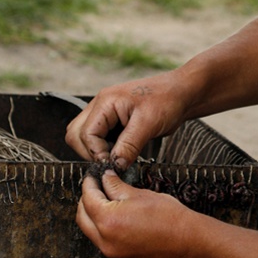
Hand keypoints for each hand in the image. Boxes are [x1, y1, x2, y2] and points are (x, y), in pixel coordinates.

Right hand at [65, 72, 186, 169]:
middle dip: (90, 152)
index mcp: (105, 102)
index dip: (96, 152)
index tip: (113, 164)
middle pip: (76, 134)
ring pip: (84, 136)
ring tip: (118, 156)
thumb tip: (114, 165)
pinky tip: (123, 152)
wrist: (181, 92)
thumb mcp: (148, 124)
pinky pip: (98, 137)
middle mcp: (100, 105)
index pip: (85, 133)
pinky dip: (105, 148)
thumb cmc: (167, 100)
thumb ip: (129, 145)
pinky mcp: (113, 120)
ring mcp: (105, 112)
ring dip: (97, 151)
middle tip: (112, 162)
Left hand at [77, 170, 190, 257]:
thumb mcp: (138, 193)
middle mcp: (106, 241)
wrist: (188, 239)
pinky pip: (102, 241)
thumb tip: (105, 178)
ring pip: (90, 230)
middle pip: (83, 216)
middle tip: (96, 185)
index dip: (89, 183)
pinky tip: (114, 215)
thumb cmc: (169, 217)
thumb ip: (115, 185)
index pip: (88, 198)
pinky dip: (102, 227)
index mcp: (109, 221)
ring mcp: (112, 253)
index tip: (93, 176)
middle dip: (86, 199)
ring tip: (105, 198)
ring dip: (93, 214)